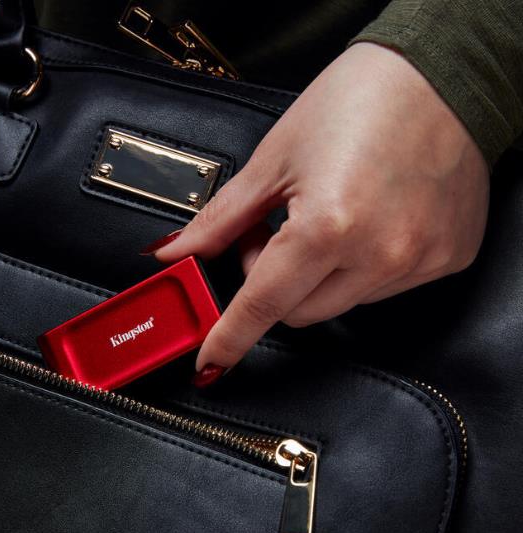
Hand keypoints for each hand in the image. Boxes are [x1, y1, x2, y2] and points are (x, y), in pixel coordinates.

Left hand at [146, 42, 489, 384]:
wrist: (442, 76)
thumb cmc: (359, 100)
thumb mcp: (276, 158)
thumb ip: (222, 218)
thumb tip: (179, 251)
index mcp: (329, 225)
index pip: (262, 304)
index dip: (229, 337)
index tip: (210, 363)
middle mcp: (380, 254)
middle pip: (297, 313)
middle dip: (269, 284)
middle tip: (269, 235)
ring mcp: (418, 262)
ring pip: (338, 303)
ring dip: (315, 275)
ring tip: (323, 220)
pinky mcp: (445, 259)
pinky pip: (381, 287)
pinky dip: (359, 267)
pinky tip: (365, 224)